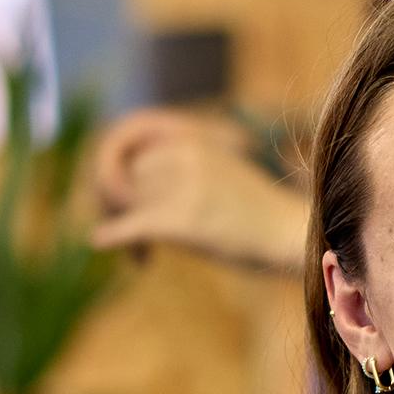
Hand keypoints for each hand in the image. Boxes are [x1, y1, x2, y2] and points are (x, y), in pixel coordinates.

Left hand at [86, 111, 307, 271]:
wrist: (292, 234)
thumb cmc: (256, 211)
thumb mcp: (216, 169)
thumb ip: (176, 165)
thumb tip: (122, 180)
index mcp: (192, 137)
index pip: (128, 144)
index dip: (114, 170)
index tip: (115, 197)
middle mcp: (185, 155)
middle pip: (125, 178)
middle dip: (119, 206)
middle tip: (132, 238)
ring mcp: (185, 186)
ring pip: (129, 204)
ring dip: (126, 230)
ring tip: (141, 256)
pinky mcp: (184, 220)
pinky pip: (134, 225)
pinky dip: (115, 236)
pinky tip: (101, 240)